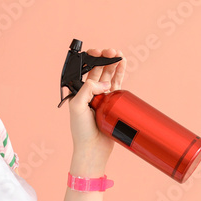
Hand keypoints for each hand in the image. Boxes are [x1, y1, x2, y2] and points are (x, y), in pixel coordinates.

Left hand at [68, 47, 124, 169]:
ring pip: (109, 76)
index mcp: (79, 91)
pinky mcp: (113, 104)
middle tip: (112, 51)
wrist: (93, 148)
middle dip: (106, 58)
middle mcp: (91, 93)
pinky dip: (120, 74)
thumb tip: (103, 83)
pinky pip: (117, 85)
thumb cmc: (81, 131)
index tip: (99, 53)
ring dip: (114, 64)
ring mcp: (103, 98)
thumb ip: (88, 90)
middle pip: (99, 70)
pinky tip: (123, 65)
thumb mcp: (78, 106)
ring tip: (120, 55)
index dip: (93, 59)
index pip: (86, 70)